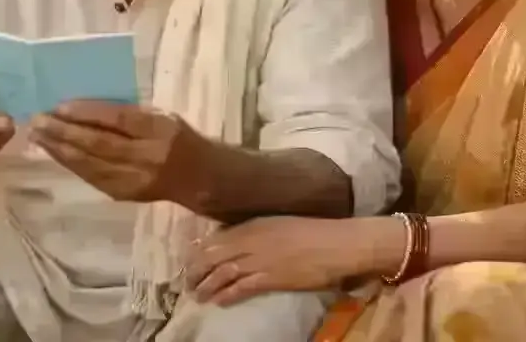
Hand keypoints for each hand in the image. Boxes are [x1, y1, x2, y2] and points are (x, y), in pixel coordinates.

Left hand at [30, 99, 210, 204]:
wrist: (200, 178)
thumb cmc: (179, 138)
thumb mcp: (162, 117)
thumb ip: (130, 114)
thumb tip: (84, 109)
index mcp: (160, 130)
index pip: (119, 120)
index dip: (88, 113)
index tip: (59, 106)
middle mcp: (148, 157)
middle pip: (100, 144)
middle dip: (64, 133)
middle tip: (38, 121)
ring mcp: (135, 180)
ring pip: (91, 165)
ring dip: (60, 151)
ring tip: (38, 136)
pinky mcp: (125, 195)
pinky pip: (92, 178)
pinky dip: (72, 165)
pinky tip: (56, 154)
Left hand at [183, 216, 403, 305]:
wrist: (338, 243)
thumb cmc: (315, 232)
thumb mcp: (280, 224)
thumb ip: (259, 231)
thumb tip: (239, 240)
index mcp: (255, 225)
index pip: (217, 237)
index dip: (199, 250)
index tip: (189, 259)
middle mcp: (252, 240)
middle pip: (213, 255)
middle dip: (196, 269)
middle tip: (187, 281)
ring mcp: (260, 259)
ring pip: (222, 272)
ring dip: (206, 285)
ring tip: (197, 295)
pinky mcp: (271, 278)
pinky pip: (241, 288)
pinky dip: (226, 295)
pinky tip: (219, 301)